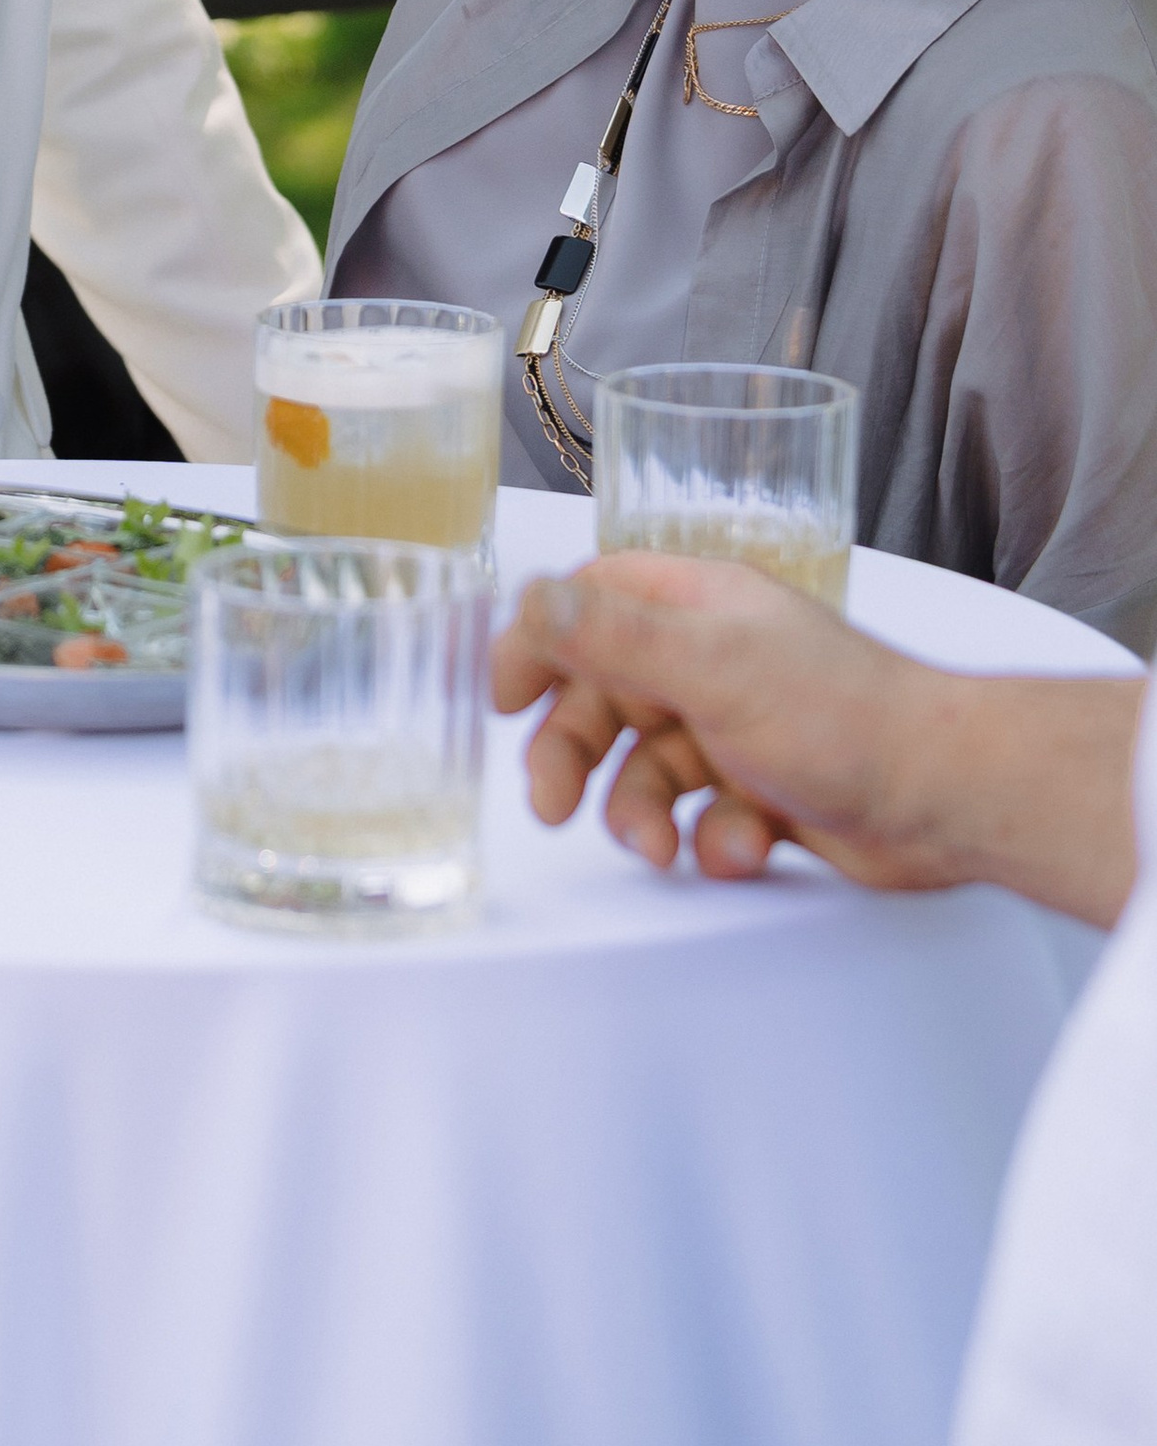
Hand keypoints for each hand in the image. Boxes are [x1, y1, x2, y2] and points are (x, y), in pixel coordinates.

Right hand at [492, 553, 968, 892]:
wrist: (944, 796)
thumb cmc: (841, 714)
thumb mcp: (708, 668)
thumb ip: (610, 636)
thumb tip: (527, 598)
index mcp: (694, 604)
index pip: (587, 603)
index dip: (538, 645)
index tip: (502, 698)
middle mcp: (711, 657)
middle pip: (602, 697)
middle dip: (573, 754)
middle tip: (552, 805)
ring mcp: (737, 725)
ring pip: (645, 769)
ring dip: (640, 814)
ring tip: (661, 847)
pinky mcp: (764, 789)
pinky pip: (700, 816)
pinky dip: (710, 840)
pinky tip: (744, 846)